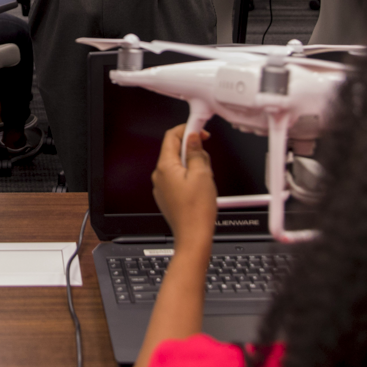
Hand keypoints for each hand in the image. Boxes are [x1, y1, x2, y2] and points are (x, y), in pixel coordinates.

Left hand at [151, 125, 217, 249]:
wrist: (193, 237)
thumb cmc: (197, 210)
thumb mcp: (202, 174)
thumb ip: (196, 152)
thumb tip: (192, 137)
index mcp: (165, 167)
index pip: (171, 137)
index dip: (187, 130)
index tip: (200, 130)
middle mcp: (159, 176)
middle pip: (175, 151)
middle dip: (192, 151)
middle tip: (206, 162)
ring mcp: (162, 187)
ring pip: (178, 166)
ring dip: (193, 166)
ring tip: (204, 181)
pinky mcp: (167, 197)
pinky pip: (178, 179)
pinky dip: (189, 178)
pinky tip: (199, 190)